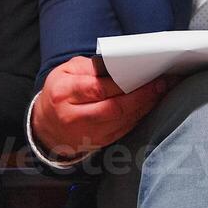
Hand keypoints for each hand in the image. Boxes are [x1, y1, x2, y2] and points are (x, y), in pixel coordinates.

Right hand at [30, 56, 172, 158]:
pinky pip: (124, 129)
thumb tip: (119, 65)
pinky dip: (139, 117)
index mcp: (64, 93)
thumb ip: (91, 67)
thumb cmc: (59, 92)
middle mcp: (73, 116)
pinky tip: (149, 105)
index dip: (125, 83)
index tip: (146, 74)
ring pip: (122, 121)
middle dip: (141, 96)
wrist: (46, 125)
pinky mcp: (98, 142)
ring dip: (145, 106)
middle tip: (161, 84)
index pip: (98, 89)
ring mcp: (86, 133)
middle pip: (114, 108)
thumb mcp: (66, 71)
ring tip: (160, 92)